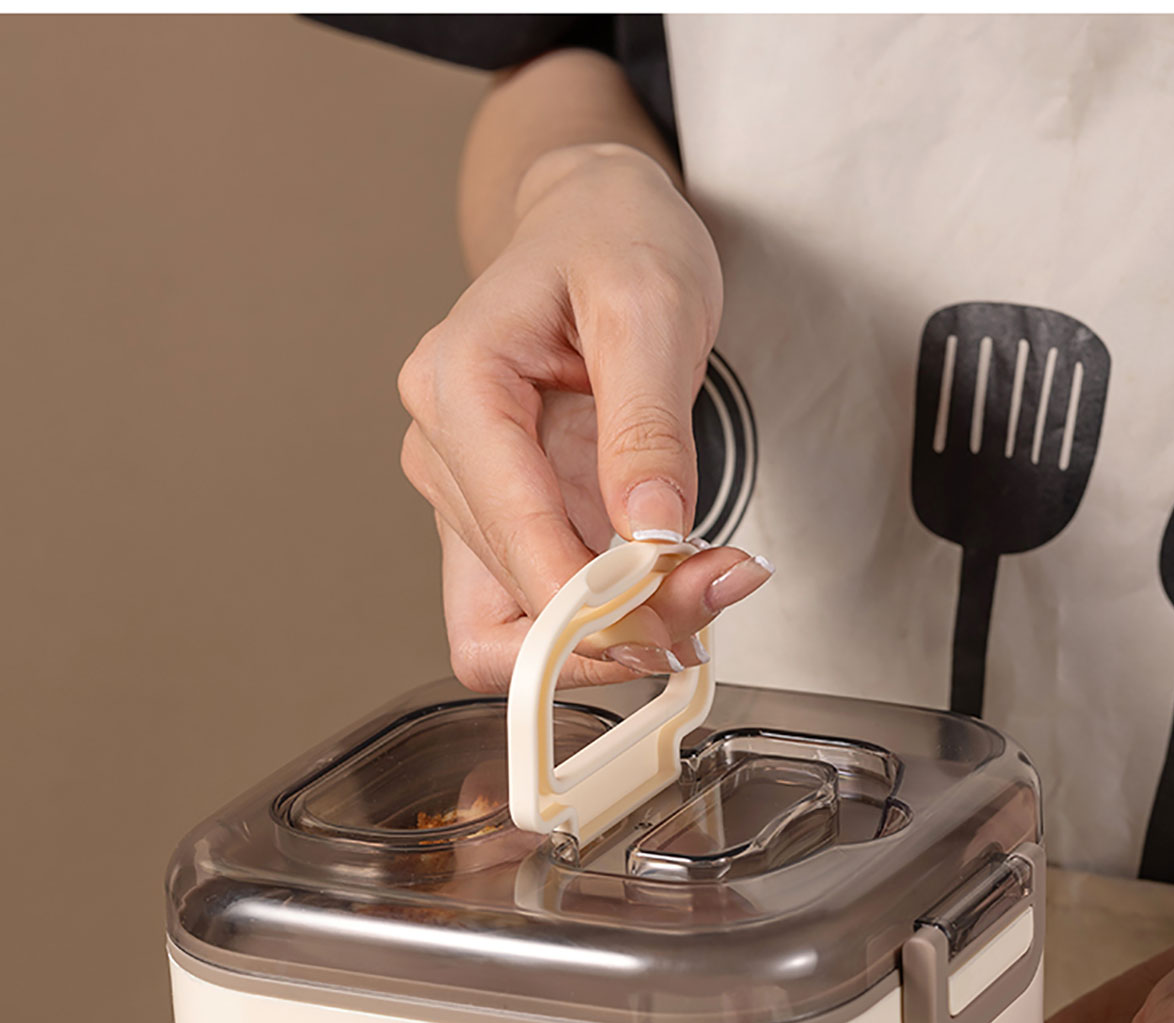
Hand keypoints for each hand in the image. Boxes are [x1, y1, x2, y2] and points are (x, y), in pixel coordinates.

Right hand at [397, 143, 773, 690]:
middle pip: (512, 597)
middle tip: (712, 597)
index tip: (677, 613)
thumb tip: (651, 536)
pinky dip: (600, 619)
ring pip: (516, 624)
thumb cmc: (614, 240)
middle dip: (615, 623)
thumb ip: (648, 427)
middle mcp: (441, 449)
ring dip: (610, 632)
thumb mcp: (653, 307)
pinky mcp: (497, 518)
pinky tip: (665, 588)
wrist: (594, 220)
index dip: (589, 602)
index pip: (511, 535)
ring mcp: (463, 492)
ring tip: (701, 588)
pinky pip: (534, 607)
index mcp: (458, 385)